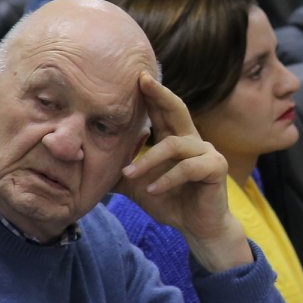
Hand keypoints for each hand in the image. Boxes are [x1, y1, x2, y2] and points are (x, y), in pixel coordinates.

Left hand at [118, 73, 250, 272]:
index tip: (136, 75)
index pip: (162, 111)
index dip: (151, 93)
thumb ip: (120, 171)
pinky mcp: (216, 168)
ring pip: (173, 145)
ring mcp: (207, 152)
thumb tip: (86, 165)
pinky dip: (167, 179)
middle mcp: (193, 140)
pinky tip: (153, 190)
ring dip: (148, 160)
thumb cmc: (170, 201)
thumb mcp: (138, 185)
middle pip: (177, 109)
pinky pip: (187, 168)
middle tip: (143, 80)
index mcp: (175, 139)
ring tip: (129, 175)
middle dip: (159, 94)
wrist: (198, 227)